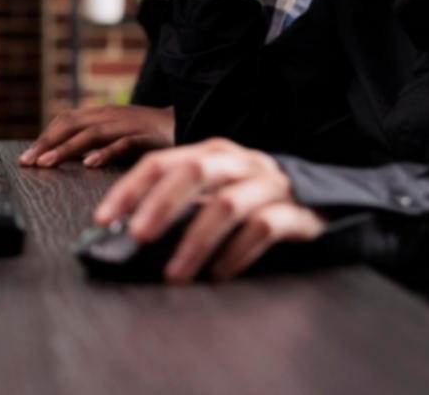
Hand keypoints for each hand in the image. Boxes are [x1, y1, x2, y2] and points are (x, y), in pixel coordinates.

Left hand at [19, 105, 172, 168]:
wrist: (189, 125)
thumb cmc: (150, 134)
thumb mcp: (117, 136)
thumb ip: (95, 144)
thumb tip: (66, 159)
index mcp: (102, 114)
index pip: (66, 120)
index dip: (45, 137)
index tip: (26, 158)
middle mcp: (111, 115)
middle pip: (72, 124)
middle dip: (47, 142)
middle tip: (29, 162)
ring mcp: (129, 124)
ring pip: (92, 133)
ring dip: (66, 148)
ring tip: (48, 163)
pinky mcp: (148, 136)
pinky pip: (124, 143)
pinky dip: (105, 152)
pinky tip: (90, 163)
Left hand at [93, 138, 324, 283]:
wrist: (324, 202)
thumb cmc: (254, 200)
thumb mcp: (215, 193)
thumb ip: (179, 206)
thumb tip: (124, 234)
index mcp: (212, 152)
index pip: (162, 161)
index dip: (130, 188)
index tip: (104, 218)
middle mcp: (239, 161)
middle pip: (194, 171)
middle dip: (160, 204)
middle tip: (136, 236)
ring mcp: (269, 184)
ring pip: (227, 204)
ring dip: (195, 241)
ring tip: (174, 274)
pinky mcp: (296, 211)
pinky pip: (263, 228)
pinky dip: (236, 253)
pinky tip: (219, 274)